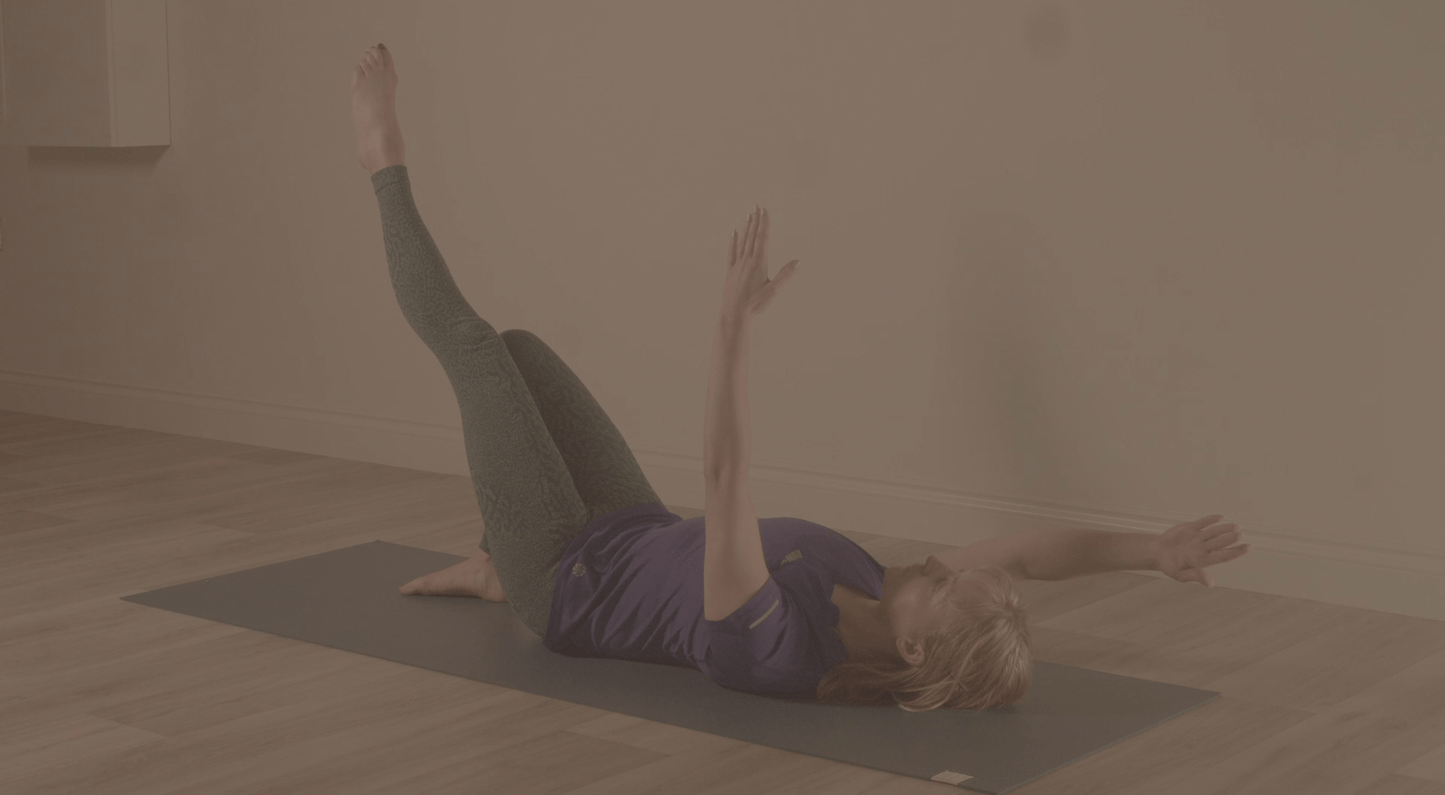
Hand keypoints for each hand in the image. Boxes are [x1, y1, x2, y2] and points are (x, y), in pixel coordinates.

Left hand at [722, 205, 799, 319]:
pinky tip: (734, 232)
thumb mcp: (773, 291)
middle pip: (752, 236)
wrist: (733, 313)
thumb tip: (798, 262)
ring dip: (746, 227)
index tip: (764, 210)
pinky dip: (733, 241)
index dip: (764, 223)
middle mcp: (747, 260)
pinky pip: (732, 252)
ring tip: (749, 215)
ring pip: (742, 241)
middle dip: (756, 220)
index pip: (763, 238)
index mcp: (759, 263)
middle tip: (757, 205)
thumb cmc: (755, 304)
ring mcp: (737, 265)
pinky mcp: (730, 271)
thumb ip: (785, 275)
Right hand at [1157, 514, 1251, 586]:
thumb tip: (1211, 584)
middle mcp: (1203, 548)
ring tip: (1236, 526)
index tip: (1248, 547)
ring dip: (1224, 529)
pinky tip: (1220, 517)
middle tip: (1240, 534)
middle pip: (1219, 542)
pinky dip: (1211, 520)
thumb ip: (1195, 576)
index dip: (1236, 552)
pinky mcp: (1190, 528)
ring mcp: (1197, 537)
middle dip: (1230, 539)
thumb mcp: (1180, 574)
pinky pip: (1203, 523)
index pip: (1222, 556)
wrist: (1157, 552)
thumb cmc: (1169, 566)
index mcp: (1202, 560)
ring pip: (1214, 532)